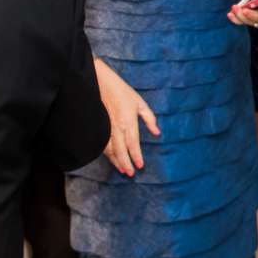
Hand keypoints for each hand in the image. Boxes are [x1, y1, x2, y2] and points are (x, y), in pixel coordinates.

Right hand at [97, 62, 158, 177]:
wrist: (100, 83)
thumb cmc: (122, 92)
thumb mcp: (140, 103)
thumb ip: (149, 118)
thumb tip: (157, 133)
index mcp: (128, 121)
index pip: (133, 143)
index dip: (136, 156)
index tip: (140, 166)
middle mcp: (116, 127)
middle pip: (120, 150)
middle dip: (126, 163)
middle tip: (131, 174)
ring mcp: (106, 128)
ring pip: (110, 150)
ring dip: (116, 161)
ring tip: (123, 170)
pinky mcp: (99, 127)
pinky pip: (103, 144)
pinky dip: (108, 154)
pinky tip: (112, 159)